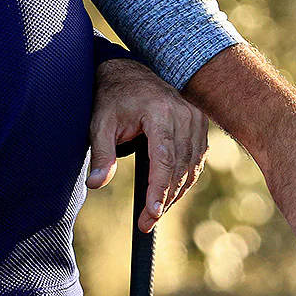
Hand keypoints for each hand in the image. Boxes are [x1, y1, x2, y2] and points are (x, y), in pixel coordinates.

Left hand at [88, 57, 209, 230]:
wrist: (128, 73)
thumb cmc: (112, 98)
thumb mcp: (100, 124)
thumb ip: (101, 154)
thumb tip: (96, 184)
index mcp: (160, 112)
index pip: (164, 158)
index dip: (159, 188)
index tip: (150, 213)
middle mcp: (184, 113)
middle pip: (180, 166)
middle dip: (165, 198)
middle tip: (146, 223)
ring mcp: (195, 117)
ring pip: (192, 166)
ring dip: (176, 192)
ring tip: (154, 213)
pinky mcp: (199, 123)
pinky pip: (197, 158)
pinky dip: (185, 178)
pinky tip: (169, 194)